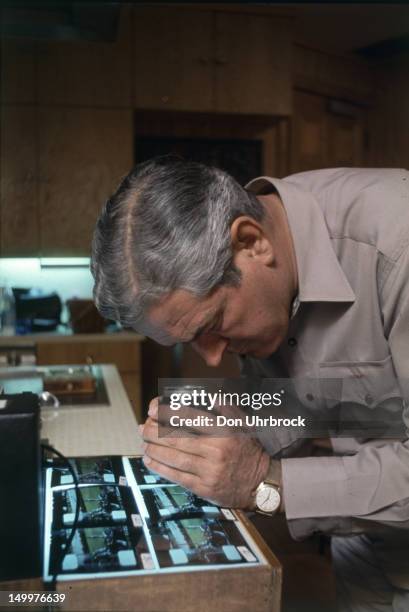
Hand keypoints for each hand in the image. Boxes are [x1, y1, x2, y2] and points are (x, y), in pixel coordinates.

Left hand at [140, 397, 269, 507]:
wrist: (262, 482)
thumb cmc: (249, 450)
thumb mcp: (243, 424)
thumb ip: (226, 408)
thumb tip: (211, 394)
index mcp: (224, 432)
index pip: (189, 418)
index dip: (167, 412)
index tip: (153, 409)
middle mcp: (216, 451)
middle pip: (177, 439)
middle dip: (155, 432)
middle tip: (142, 427)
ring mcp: (209, 471)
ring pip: (175, 459)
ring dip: (155, 450)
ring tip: (144, 442)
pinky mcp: (205, 488)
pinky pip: (178, 477)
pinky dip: (161, 469)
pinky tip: (150, 461)